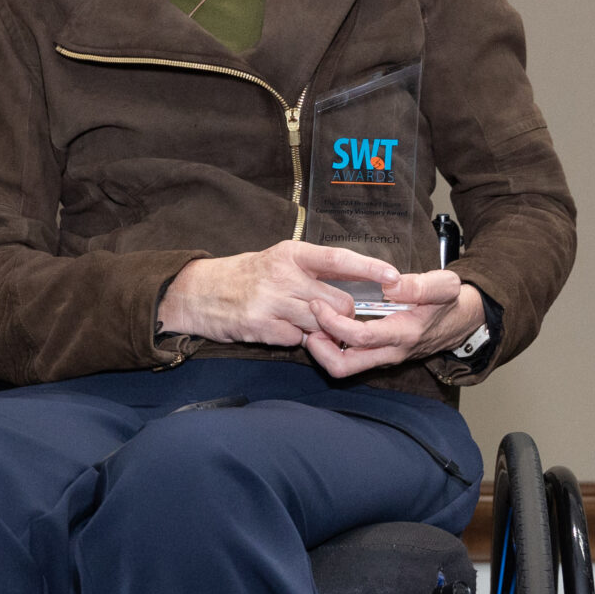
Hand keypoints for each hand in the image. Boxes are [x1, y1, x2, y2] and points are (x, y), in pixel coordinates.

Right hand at [158, 242, 483, 378]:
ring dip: (319, 329)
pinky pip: (296, 340)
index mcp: (291, 254)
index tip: (395, 277)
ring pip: (321, 325)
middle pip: (339, 303)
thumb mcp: (278, 260)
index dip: (370, 269)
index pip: (339, 259)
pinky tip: (279, 329)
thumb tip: (353, 284)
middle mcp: (284, 276)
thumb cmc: (245, 276)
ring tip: (301, 320)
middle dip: (344, 315)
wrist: (199, 293)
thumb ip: (312, 270)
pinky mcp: (261, 327)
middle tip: (335, 316)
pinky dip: (295, 339)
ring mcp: (272, 302)